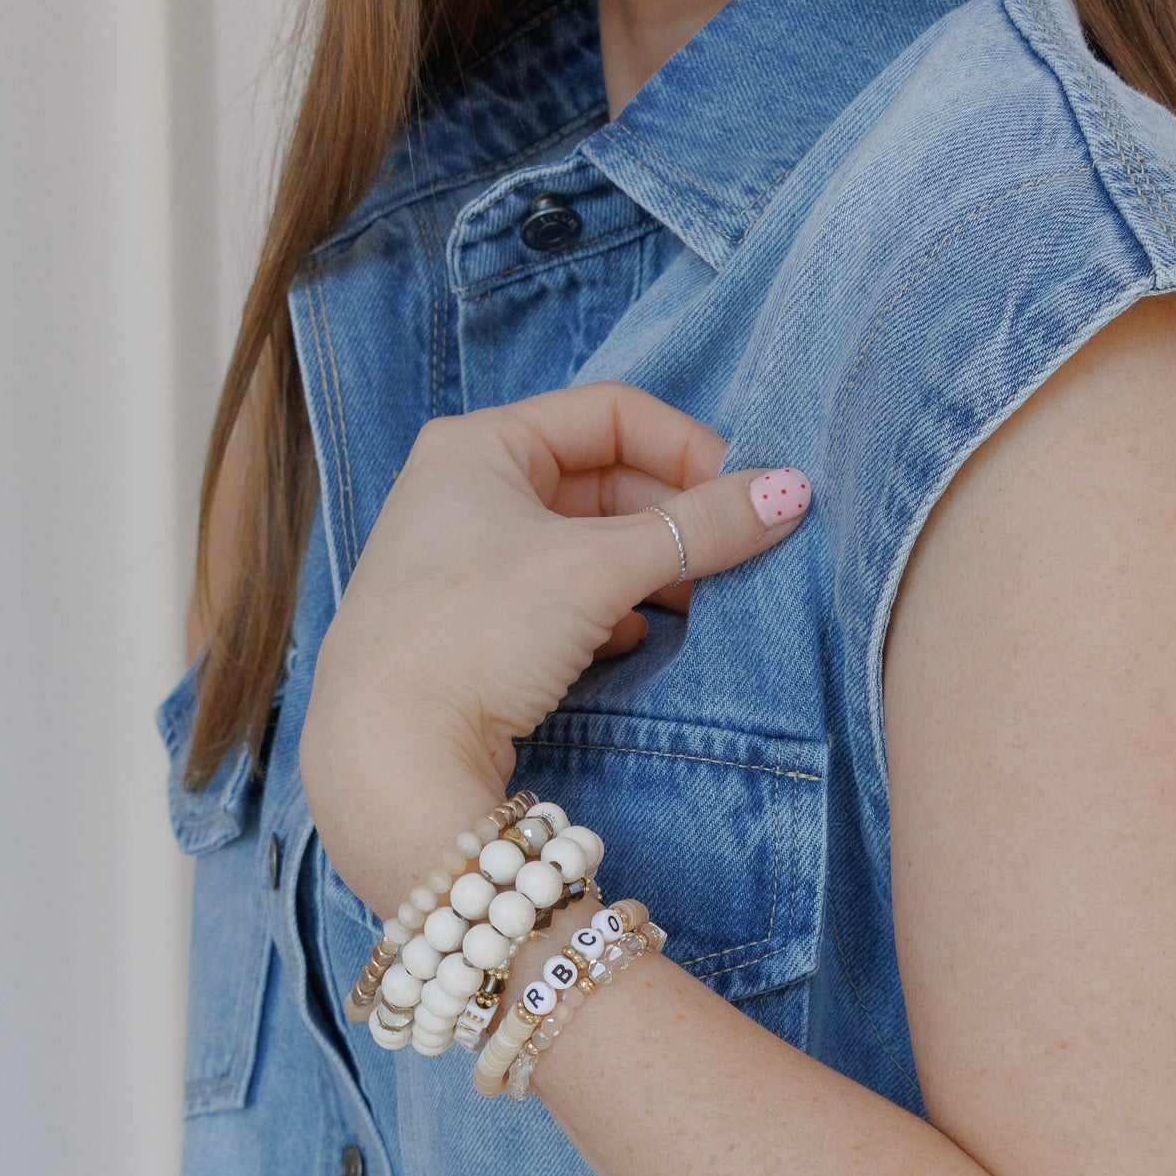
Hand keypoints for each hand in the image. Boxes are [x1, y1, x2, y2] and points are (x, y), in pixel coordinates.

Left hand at [301, 382, 811, 917]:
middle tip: (738, 555)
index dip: (687, 448)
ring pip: (588, 544)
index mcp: (478, 446)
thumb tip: (790, 491)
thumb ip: (700, 527)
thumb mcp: (598, 568)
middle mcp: (464, 492)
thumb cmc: (474, 634)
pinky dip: (614, 611)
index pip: (611, 414)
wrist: (385, 761)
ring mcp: (465, 563)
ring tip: (704, 604)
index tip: (745, 498)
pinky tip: (640, 641)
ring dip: (651, 569)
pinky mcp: (473, 629)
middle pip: (602, 479)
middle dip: (674, 517)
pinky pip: (566, 598)